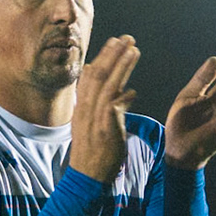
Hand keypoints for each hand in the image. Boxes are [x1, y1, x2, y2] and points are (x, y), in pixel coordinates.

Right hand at [68, 35, 138, 182]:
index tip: (114, 42)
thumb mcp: (94, 123)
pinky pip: (112, 110)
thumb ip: (105, 105)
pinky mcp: (104, 130)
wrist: (87, 177)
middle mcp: (86, 109)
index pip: (91, 75)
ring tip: (133, 50)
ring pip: (106, 86)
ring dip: (120, 67)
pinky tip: (132, 91)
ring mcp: (94, 119)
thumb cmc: (94, 151)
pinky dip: (122, 99)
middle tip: (126, 38)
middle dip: (112, 54)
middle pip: (98, 75)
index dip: (103, 57)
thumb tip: (120, 90)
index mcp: (83, 106)